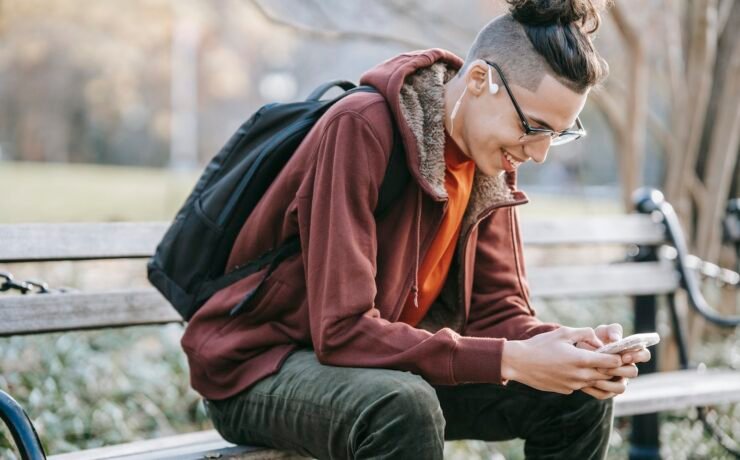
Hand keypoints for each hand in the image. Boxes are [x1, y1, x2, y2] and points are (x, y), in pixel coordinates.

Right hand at [501, 326, 622, 394]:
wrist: (519, 363)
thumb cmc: (540, 345)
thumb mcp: (563, 333)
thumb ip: (584, 333)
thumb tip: (598, 338)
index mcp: (581, 359)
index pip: (611, 362)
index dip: (621, 357)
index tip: (626, 353)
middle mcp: (580, 375)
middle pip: (609, 376)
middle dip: (621, 370)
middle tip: (630, 366)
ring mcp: (574, 385)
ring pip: (599, 385)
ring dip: (609, 380)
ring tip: (615, 375)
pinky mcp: (567, 390)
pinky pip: (585, 388)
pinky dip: (591, 382)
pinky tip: (590, 376)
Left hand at [575, 323, 649, 399]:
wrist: (579, 354)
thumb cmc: (596, 340)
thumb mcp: (603, 332)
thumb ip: (611, 331)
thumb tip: (616, 339)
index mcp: (630, 353)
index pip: (644, 355)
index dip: (638, 356)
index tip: (624, 356)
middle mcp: (627, 368)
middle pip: (633, 372)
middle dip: (620, 369)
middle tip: (605, 366)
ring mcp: (618, 381)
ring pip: (621, 388)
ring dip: (609, 382)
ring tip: (595, 373)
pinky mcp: (607, 391)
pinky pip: (605, 394)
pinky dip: (596, 389)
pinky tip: (585, 382)